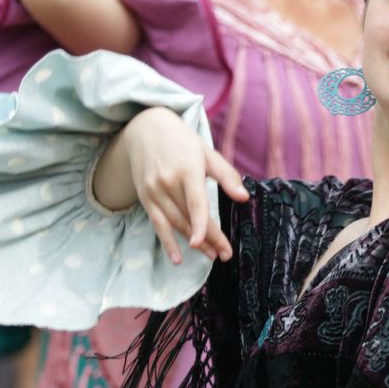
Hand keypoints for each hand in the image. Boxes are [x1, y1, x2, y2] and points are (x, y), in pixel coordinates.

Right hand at [118, 107, 248, 263]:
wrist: (144, 128)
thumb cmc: (182, 141)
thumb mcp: (207, 152)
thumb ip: (227, 176)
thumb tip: (244, 198)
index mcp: (187, 169)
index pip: (196, 202)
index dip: (204, 224)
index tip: (213, 243)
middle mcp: (168, 181)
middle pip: (189, 217)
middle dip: (208, 239)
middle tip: (225, 255)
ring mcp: (154, 191)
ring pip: (175, 223)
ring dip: (193, 243)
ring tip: (212, 256)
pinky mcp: (145, 198)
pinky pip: (157, 224)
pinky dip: (167, 242)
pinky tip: (177, 258)